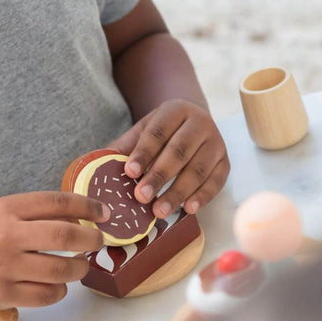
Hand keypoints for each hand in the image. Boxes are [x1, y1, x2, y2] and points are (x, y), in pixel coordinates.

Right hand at [0, 192, 109, 312]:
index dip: (88, 206)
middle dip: (92, 239)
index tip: (104, 213)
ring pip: (61, 269)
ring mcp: (7, 267)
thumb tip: (77, 216)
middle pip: (66, 236)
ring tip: (82, 266)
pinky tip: (60, 286)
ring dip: (80, 268)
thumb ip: (33, 212)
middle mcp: (9, 235)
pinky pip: (45, 295)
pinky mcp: (3, 295)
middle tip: (98, 241)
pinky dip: (60, 291)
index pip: (58, 202)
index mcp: (8, 208)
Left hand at [108, 99, 229, 217]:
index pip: (158, 132)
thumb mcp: (143, 131)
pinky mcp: (226, 161)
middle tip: (141, 197)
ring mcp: (216, 142)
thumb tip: (95, 163)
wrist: (193, 122)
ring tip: (159, 211)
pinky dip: (203, 196)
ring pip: (198, 169)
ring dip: (178, 192)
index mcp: (176, 109)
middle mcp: (201, 122)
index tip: (129, 173)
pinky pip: (216, 181)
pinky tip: (188, 209)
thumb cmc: (163, 131)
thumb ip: (125, 146)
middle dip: (159, 176)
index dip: (143, 153)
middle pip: (179, 151)